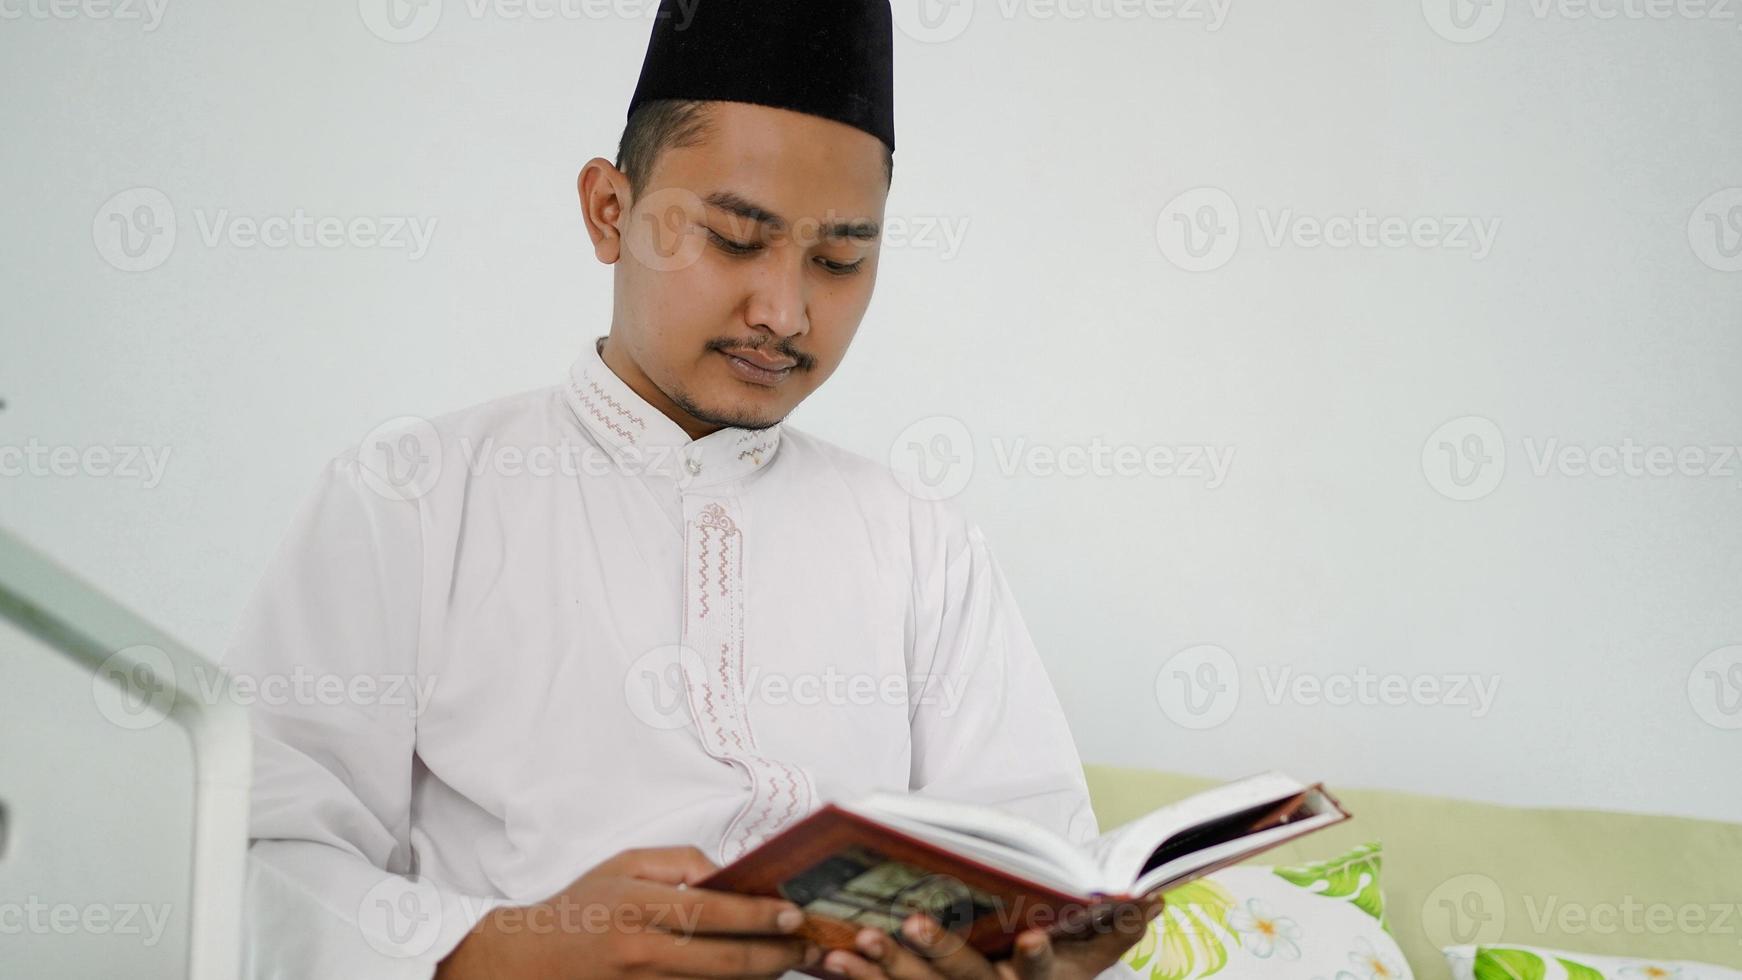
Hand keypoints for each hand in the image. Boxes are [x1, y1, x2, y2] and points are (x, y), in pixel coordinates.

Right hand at [436, 845, 821, 978]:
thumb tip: (730, 874)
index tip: (793, 913)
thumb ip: (681, 862)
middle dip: (776, 955)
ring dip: (760, 976)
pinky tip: (752, 976)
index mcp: (639, 907)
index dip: (758, 915)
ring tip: (789, 961)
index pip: (711, 912)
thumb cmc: (583, 907)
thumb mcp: (626, 865)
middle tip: (808, 945)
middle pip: (725, 960)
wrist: (530, 959)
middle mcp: (643, 951)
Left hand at [819, 894, 1162, 979]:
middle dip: (940, 952)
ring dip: (883, 970)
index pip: (1039, 972)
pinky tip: (830, 959)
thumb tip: (1152, 898)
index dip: (1036, 958)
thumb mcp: (1089, 958)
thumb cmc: (1056, 971)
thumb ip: (1113, 930)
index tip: (1029, 937)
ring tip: (851, 942)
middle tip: (912, 924)